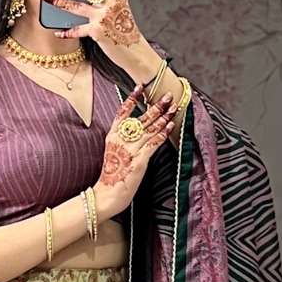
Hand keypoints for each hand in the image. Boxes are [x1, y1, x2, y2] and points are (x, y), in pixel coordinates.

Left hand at [41, 0, 146, 57]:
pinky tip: (56, 30)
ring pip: (75, 5)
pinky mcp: (97, 31)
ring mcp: (103, 15)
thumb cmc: (123, 27)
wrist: (134, 51)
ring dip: (57, 0)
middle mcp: (111, 0)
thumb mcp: (118, 5)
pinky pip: (77, 29)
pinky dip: (66, 31)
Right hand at [94, 86, 174, 216]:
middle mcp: (121, 140)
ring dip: (164, 116)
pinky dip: (163, 133)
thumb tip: (137, 130)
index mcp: (112, 136)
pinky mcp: (139, 160)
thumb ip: (122, 140)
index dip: (132, 98)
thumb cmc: (112, 176)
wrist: (108, 194)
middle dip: (156, 105)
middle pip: (141, 118)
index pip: (122, 112)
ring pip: (150, 128)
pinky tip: (171, 125)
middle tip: (168, 95)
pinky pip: (154, 143)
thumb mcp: (113, 153)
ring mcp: (130, 149)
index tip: (141, 87)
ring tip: (174, 107)